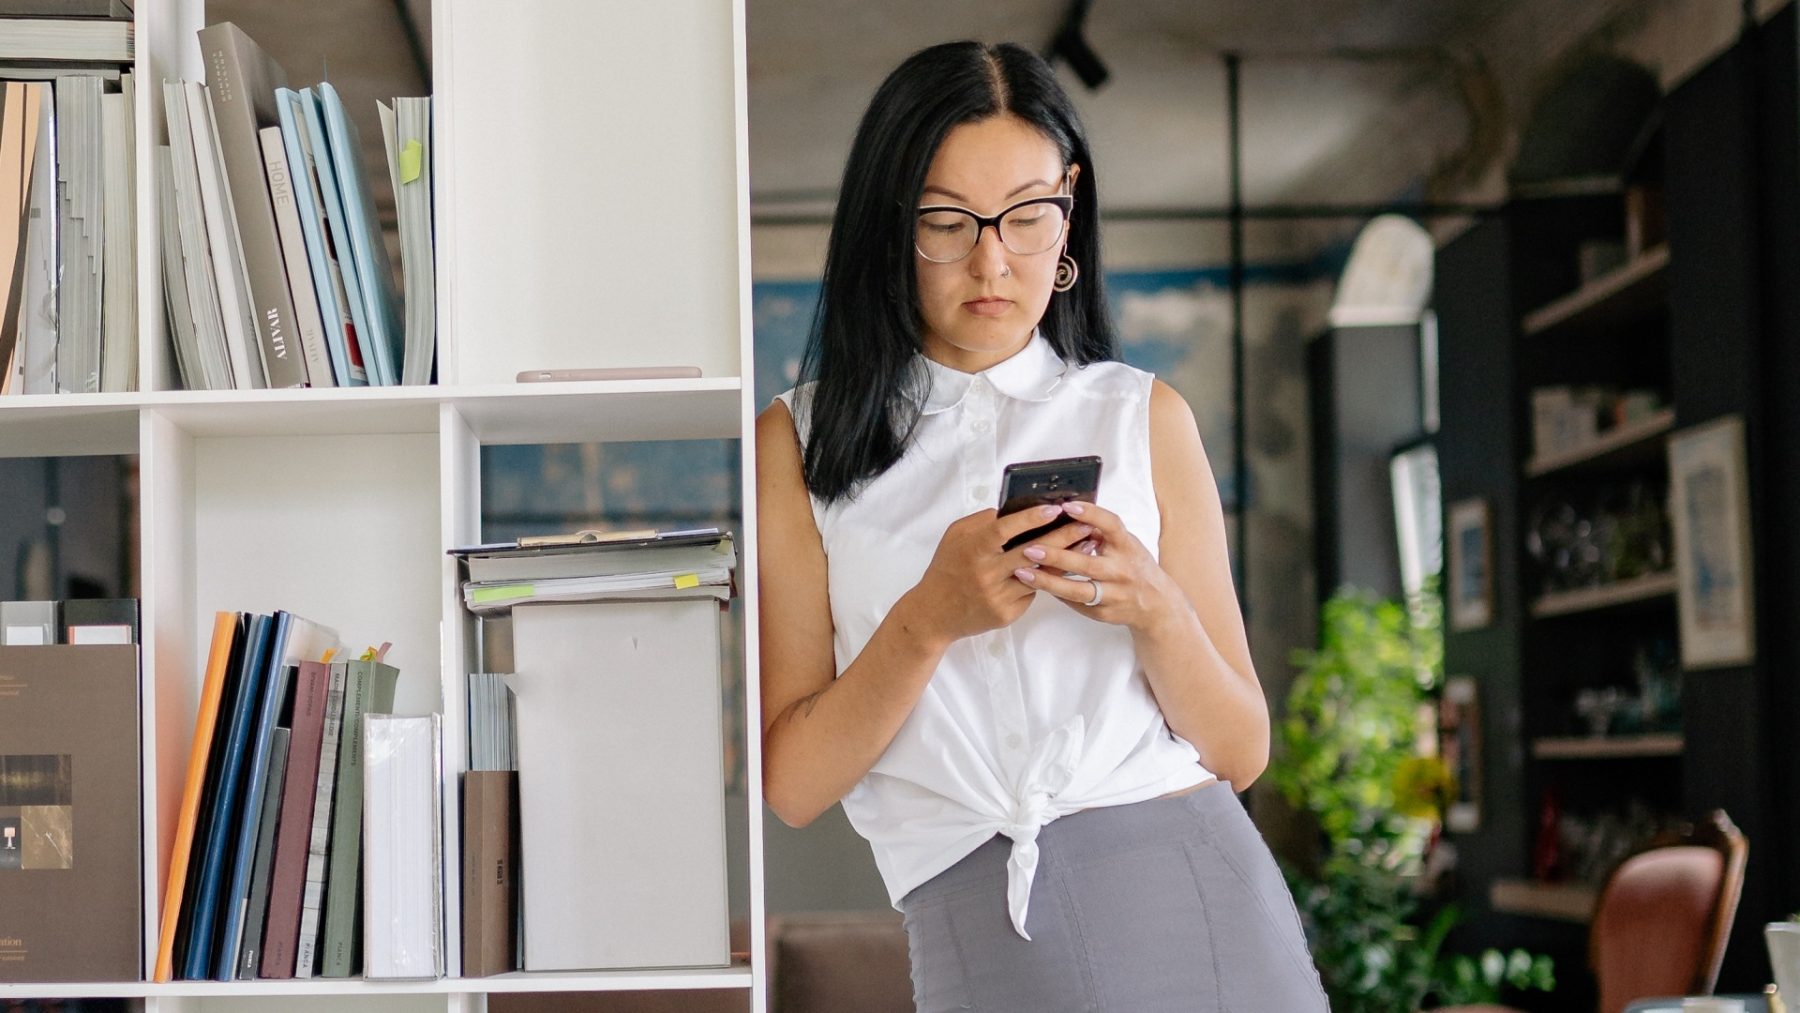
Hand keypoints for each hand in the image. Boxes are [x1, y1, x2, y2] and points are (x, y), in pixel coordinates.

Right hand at [904, 504, 1095, 643]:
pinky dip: (1047, 579)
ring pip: (1038, 575)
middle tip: (1086, 525)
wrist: (934, 614)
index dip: (1030, 519)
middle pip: (1031, 552)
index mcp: (973, 550)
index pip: (1005, 530)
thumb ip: (982, 522)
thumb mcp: (955, 537)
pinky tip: (1066, 568)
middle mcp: (986, 573)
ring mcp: (997, 596)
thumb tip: (1013, 510)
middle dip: (1063, 537)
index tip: (1054, 509)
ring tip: (1087, 546)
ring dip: (1065, 560)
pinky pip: (1031, 592)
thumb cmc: (946, 568)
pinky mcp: (1006, 613)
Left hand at [1010, 501, 1184, 630]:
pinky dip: (1054, 592)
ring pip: (1076, 590)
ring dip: (1047, 581)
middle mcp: (1121, 570)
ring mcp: (1113, 594)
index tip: (1066, 506)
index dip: (1090, 514)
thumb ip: (1102, 532)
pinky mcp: (1103, 612)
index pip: (1111, 526)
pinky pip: (1074, 602)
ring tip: (1022, 571)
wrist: (1155, 604)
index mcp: (1127, 546)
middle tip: (1029, 548)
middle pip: (1087, 564)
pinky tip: (1035, 584)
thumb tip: (1067, 513)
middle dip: (1057, 556)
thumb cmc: (1134, 565)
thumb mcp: (1125, 544)